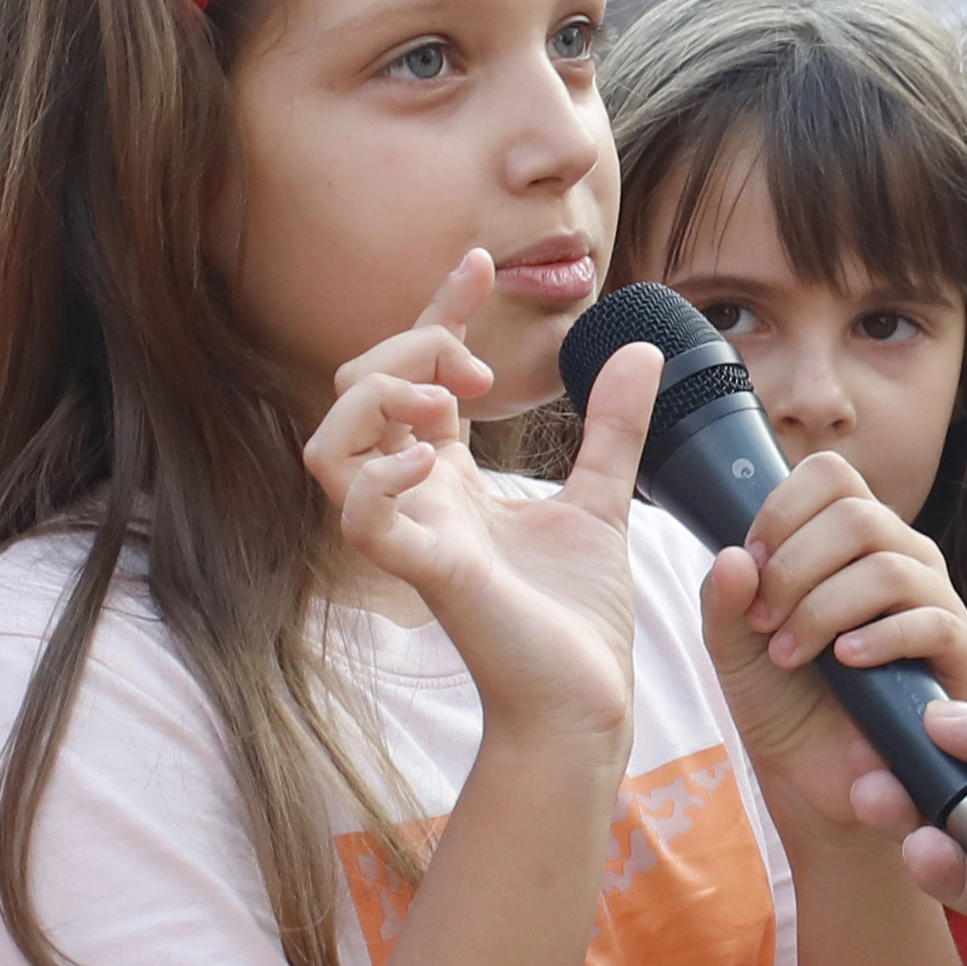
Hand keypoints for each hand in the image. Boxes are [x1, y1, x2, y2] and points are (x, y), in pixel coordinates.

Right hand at [304, 256, 643, 751]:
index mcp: (450, 478)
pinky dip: (379, 474)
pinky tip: (430, 457)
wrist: (588, 702)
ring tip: (443, 400)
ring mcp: (411, 533)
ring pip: (326, 444)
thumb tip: (640, 348)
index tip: (480, 263)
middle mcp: (417, 498)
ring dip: (377, 399)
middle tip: (478, 369)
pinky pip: (358, 514)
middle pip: (355, 390)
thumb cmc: (577, 619)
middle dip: (408, 347)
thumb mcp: (601, 500)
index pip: (417, 372)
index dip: (437, 310)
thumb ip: (612, 426)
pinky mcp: (423, 574)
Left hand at [695, 443, 966, 821]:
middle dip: (795, 569)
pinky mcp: (956, 648)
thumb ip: (723, 597)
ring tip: (790, 653)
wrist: (810, 771)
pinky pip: (930, 621)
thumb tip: (735, 556)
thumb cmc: (779, 694)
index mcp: (846, 535)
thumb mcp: (731, 641)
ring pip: (888, 567)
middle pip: (857, 515)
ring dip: (825, 609)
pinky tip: (844, 661)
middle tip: (763, 621)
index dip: (782, 511)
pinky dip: (878, 638)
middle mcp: (896, 552)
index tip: (751, 564)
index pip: (829, 475)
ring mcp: (932, 597)